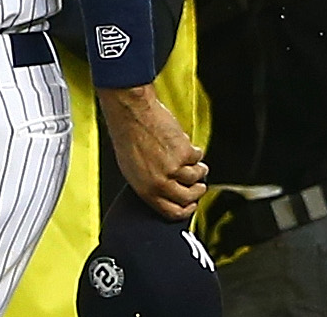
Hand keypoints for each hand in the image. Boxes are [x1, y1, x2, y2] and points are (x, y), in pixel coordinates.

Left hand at [98, 84, 207, 219]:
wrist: (131, 112)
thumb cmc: (128, 136)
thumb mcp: (132, 168)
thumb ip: (150, 184)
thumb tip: (169, 194)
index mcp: (144, 190)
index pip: (172, 213)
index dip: (187, 210)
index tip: (192, 204)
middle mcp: (160, 183)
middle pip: (190, 197)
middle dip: (198, 189)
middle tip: (198, 181)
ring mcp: (173, 170)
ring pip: (198, 176)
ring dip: (198, 167)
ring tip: (187, 156)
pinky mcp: (184, 154)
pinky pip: (198, 157)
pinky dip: (193, 150)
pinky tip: (179, 140)